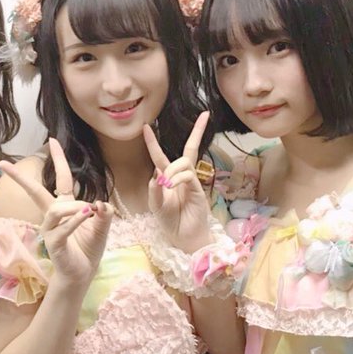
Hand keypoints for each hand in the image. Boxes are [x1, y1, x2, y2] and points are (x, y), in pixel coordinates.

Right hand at [0, 138, 113, 285]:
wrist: (82, 274)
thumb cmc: (88, 248)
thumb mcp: (102, 227)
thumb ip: (104, 213)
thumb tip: (101, 203)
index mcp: (65, 207)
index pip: (60, 178)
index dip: (58, 160)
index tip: (52, 141)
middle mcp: (53, 215)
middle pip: (35, 191)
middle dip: (19, 178)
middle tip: (2, 164)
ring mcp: (50, 229)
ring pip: (56, 209)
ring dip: (74, 207)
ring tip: (90, 211)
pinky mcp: (53, 243)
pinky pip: (62, 228)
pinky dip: (75, 221)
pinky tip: (87, 215)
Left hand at [143, 112, 211, 252]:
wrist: (184, 238)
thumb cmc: (170, 222)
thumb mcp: (156, 206)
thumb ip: (154, 190)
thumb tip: (156, 173)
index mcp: (168, 178)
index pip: (160, 156)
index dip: (153, 142)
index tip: (146, 126)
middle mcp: (181, 177)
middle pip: (190, 149)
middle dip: (197, 132)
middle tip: (205, 115)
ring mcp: (192, 182)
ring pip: (184, 162)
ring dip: (172, 170)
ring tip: (166, 186)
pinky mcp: (199, 190)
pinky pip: (188, 176)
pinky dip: (178, 179)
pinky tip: (172, 187)